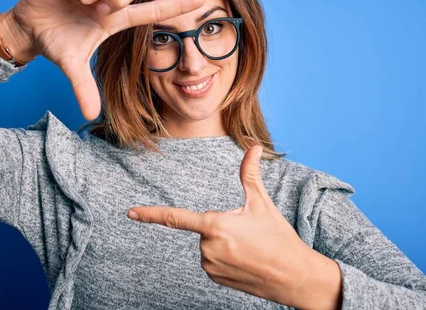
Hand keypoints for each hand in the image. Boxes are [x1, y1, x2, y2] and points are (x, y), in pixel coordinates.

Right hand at [1, 0, 203, 119]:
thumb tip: (90, 116)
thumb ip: (83, 87)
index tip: (201, 2)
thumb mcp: (72, 65)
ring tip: (85, 0)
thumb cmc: (57, 42)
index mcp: (115, 19)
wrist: (29, 27)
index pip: (152, 10)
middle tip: (102, 9)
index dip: (176, 6)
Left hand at [127, 145, 320, 306]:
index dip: (152, 215)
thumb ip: (250, 174)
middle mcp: (208, 248)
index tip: (131, 213)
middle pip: (203, 227)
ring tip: (249, 249)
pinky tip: (244, 261)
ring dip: (222, 243)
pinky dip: (223, 258)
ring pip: (207, 245)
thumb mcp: (262, 203)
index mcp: (216, 226)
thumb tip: (254, 147)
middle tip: (248, 233)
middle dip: (220, 225)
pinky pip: (211, 261)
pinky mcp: (215, 278)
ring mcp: (211, 266)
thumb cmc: (278, 237)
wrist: (294, 276)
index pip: (177, 218)